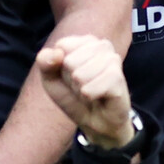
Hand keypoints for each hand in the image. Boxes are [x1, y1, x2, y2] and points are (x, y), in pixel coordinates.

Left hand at [35, 31, 136, 148]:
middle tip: (82, 86)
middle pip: (70, 61)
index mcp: (85, 42)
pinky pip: (90, 88)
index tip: (70, 76)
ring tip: (90, 91)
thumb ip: (45, 62)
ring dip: (80, 89)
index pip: (62, 46)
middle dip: (71, 79)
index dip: (60, 66)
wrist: (96, 121)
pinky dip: (89, 96)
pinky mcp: (118, 77)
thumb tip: (56, 53)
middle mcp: (102, 46)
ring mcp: (113, 60)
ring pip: (80, 75)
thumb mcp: (51, 79)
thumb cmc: (74, 97)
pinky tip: (98, 97)